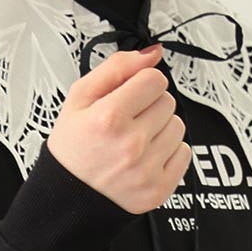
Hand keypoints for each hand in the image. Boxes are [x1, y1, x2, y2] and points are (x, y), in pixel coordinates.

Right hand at [44, 45, 190, 214]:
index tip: (128, 97)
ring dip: (160, 129)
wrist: (67, 197)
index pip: (154, 79)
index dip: (141, 85)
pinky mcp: (158, 189)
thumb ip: (117, 68)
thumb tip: (152, 54)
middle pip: (168, 102)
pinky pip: (184, 153)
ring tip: (134, 141)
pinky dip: (168, 153)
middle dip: (149, 107)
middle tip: (127, 123)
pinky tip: (144, 158)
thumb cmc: (72, 148)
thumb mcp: (79, 98)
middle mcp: (130, 145)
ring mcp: (146, 170)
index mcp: (109, 118)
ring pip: (178, 126)